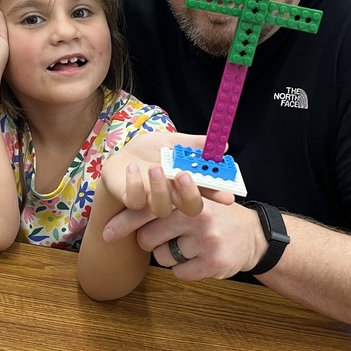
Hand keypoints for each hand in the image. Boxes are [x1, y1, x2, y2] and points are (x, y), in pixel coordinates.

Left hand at [101, 132, 236, 243]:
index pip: (207, 192)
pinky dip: (135, 184)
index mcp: (185, 183)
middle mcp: (172, 197)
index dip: (217, 194)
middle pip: (189, 208)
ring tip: (155, 167)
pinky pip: (135, 201)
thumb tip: (223, 145)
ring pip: (162, 208)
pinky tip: (132, 168)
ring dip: (160, 188)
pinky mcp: (132, 201)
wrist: (122, 158)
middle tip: (184, 175)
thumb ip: (195, 144)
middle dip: (189, 193)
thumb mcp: (173, 142)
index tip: (228, 197)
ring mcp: (152, 202)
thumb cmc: (149, 151)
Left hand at [130, 197, 266, 280]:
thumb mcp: (195, 198)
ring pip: (162, 257)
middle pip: (148, 237)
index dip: (126, 220)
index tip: (106, 233)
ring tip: (188, 243)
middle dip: (149, 239)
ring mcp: (206, 242)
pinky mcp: (213, 264)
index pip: (150, 208)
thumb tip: (127, 204)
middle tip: (162, 235)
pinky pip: (178, 273)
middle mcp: (198, 217)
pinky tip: (198, 257)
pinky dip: (184, 269)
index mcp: (189, 197)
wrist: (253, 237)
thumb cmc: (214, 215)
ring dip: (168, 253)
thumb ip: (167, 198)